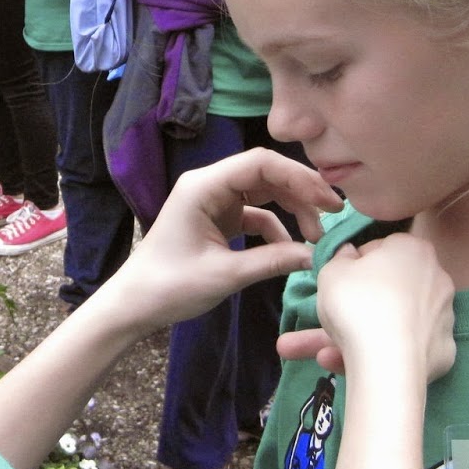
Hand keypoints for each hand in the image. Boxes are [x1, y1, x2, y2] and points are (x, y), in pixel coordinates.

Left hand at [94, 149, 341, 333]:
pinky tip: (290, 250)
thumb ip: (272, 261)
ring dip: (292, 210)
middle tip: (334, 215)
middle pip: (266, 174)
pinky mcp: (218, 219)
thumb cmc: (170, 286)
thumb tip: (316, 256)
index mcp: (204, 185)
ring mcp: (214, 201)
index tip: (328, 200)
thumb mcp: (225, 275)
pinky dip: (276, 229)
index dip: (299, 177)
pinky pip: (255, 214)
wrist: (134, 305)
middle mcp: (210, 184)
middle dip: (301, 192)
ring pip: (264, 193)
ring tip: (316, 237)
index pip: (260, 163)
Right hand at [279, 234, 455, 382]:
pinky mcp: (443, 352)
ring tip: (325, 356)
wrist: (388, 365)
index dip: (356, 264)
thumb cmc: (358, 305)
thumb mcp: (331, 271)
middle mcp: (437, 278)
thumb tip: (350, 254)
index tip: (340, 281)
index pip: (382, 248)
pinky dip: (384, 355)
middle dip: (358, 305)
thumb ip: (340, 257)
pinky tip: (358, 367)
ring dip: (363, 335)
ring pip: (394, 322)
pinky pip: (406, 348)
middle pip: (389, 288)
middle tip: (330, 320)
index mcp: (414, 249)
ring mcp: (444, 317)